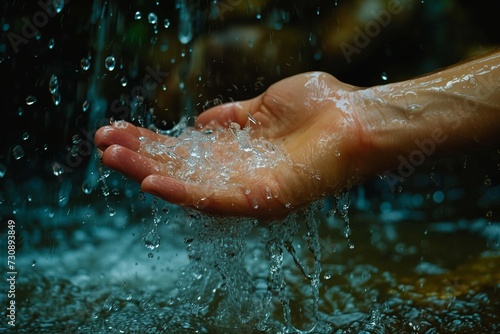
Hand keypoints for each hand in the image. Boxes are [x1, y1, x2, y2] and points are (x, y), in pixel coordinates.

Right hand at [95, 72, 365, 217]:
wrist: (360, 118)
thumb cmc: (321, 108)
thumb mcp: (265, 104)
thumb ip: (231, 117)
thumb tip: (199, 121)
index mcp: (236, 153)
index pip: (182, 150)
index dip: (149, 142)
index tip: (115, 130)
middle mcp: (237, 175)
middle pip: (179, 169)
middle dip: (139, 156)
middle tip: (101, 143)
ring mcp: (249, 189)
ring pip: (188, 186)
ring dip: (148, 173)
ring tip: (111, 158)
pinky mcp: (263, 199)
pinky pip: (215, 200)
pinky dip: (182, 194)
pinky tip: (150, 183)